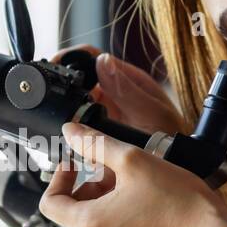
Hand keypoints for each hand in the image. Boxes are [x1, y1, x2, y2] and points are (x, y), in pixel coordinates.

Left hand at [38, 121, 226, 226]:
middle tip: (114, 168)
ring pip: (100, 224)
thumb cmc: (178, 202)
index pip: (50, 203)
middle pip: (77, 212)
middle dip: (90, 185)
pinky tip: (148, 202)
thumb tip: (71, 132)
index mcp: (90, 226)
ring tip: (136, 182)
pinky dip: (125, 218)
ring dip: (109, 200)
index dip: (59, 178)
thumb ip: (95, 144)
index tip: (76, 163)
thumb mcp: (132, 161)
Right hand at [50, 44, 184, 133]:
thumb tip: (102, 61)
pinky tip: (66, 139)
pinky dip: (70, 131)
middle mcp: (115, 93)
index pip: (93, 56)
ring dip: (65, 111)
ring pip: (76, 105)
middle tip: (49, 96)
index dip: (71, 57)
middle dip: (63, 86)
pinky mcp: (101, 134)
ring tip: (56, 120)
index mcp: (128, 80)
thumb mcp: (153, 114)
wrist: (177, 169)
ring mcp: (107, 113)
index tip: (55, 65)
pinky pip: (80, 128)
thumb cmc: (175, 139)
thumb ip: (128, 91)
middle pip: (80, 80)